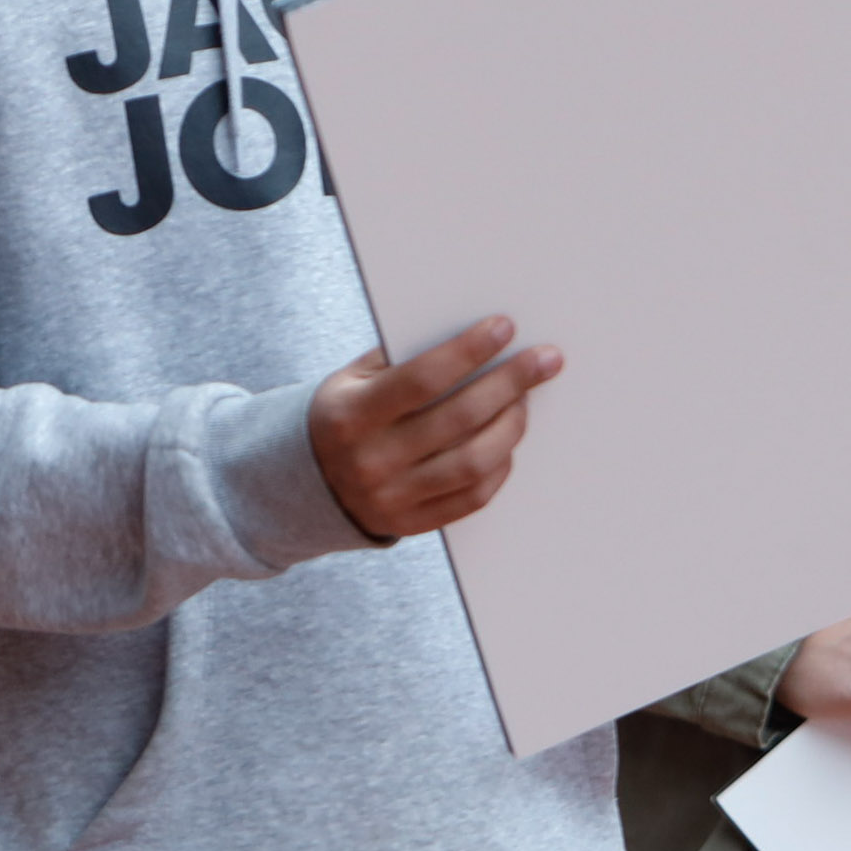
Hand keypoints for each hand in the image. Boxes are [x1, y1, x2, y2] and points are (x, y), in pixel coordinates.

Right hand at [309, 316, 563, 543]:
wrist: (305, 484)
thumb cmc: (345, 415)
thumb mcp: (351, 381)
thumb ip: (400, 358)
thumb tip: (474, 334)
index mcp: (349, 416)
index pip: (421, 380)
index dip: (467, 351)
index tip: (505, 327)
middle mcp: (370, 461)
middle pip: (458, 418)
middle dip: (510, 383)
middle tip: (545, 359)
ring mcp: (391, 497)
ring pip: (473, 461)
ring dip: (511, 425)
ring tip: (525, 400)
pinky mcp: (411, 523)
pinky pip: (473, 496)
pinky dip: (500, 465)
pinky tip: (508, 439)